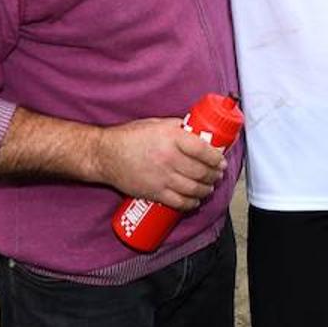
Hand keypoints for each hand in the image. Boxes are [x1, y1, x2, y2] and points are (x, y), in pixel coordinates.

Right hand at [102, 118, 226, 211]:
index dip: (217, 158)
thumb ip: (179, 127)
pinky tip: (196, 200)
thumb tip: (198, 131)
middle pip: (202, 171)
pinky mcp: (155, 193)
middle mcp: (170, 158)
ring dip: (207, 189)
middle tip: (218, 174)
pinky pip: (180, 202)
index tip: (221, 160)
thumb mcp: (157, 123)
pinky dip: (192, 203)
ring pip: (194, 188)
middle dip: (215, 175)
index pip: (204, 150)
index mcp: (172, 138)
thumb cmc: (130, 137)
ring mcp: (163, 177)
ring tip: (209, 186)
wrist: (106, 155)